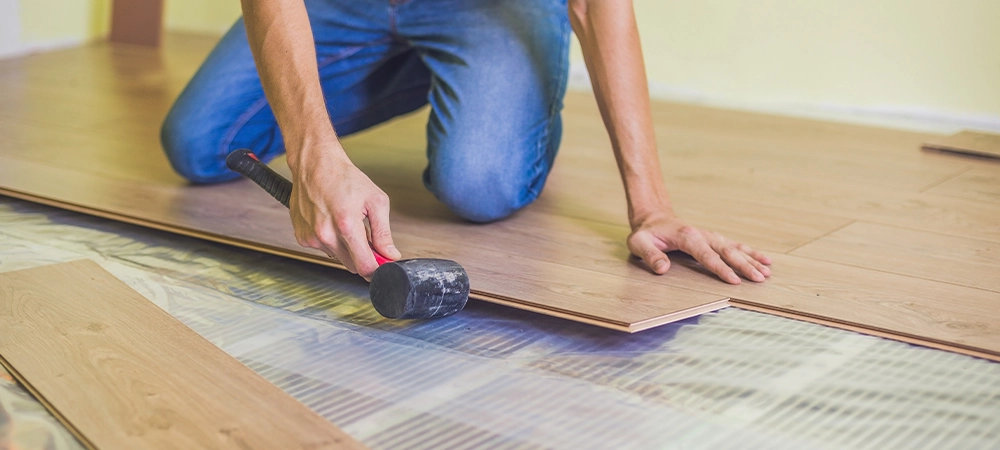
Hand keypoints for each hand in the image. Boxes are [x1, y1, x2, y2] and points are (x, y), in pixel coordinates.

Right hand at [288, 148, 400, 279]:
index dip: (377, 270)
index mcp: (346, 225)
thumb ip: (384, 233)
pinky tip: (331, 222)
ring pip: (338, 258)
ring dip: (346, 248)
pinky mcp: (302, 237)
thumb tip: (390, 255)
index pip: (365, 267)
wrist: (315, 164)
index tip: (383, 265)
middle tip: (366, 236)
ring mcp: (311, 237)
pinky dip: (331, 241)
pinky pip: (323, 249)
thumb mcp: (375, 201)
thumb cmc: (345, 178)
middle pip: (352, 266)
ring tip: (346, 223)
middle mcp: (326, 234)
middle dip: (363, 256)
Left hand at [627, 211, 770, 283]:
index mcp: (687, 237)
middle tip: (759, 279)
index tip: (734, 280)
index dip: (721, 268)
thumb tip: (662, 268)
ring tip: (767, 272)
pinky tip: (765, 260)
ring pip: (735, 248)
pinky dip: (751, 253)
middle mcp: (703, 235)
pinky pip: (736, 246)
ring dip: (752, 260)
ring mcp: (711, 236)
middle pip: (727, 251)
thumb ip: (650, 255)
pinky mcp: (714, 239)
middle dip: (744, 265)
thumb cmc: (647, 234)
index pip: (707, 255)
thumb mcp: (639, 243)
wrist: (654, 219)